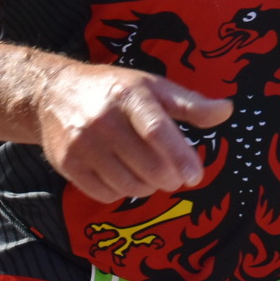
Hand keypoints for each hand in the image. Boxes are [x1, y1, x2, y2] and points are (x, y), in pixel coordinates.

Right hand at [35, 63, 232, 202]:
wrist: (52, 94)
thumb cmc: (114, 90)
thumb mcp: (152, 86)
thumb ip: (189, 103)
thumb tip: (226, 111)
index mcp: (129, 95)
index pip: (156, 130)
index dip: (180, 155)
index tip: (196, 175)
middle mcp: (103, 119)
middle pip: (146, 165)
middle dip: (169, 177)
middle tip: (176, 175)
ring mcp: (82, 144)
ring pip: (128, 184)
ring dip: (149, 187)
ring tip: (152, 174)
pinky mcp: (67, 164)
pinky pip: (105, 193)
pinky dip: (122, 192)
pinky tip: (126, 177)